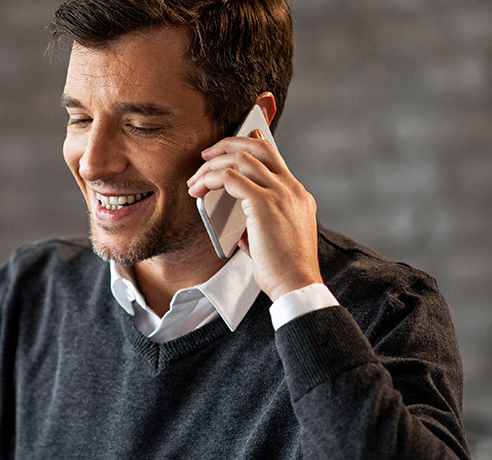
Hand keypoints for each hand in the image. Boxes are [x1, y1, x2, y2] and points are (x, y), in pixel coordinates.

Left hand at [186, 128, 322, 297]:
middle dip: (227, 144)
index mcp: (297, 194)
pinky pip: (229, 177)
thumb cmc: (283, 268)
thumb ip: (257, 220)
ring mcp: (280, 193)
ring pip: (240, 159)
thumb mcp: (272, 236)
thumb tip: (234, 217)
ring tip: (195, 180)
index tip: (227, 147)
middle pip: (258, 147)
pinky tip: (198, 191)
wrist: (296, 283)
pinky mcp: (264, 203)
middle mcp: (291, 189)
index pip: (273, 156)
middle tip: (205, 155)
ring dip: (211, 165)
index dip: (249, 144)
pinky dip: (209, 179)